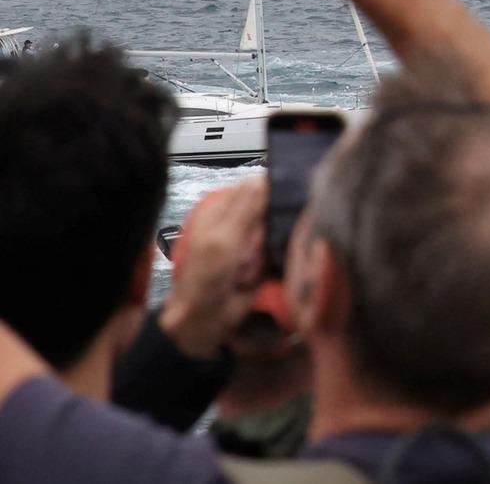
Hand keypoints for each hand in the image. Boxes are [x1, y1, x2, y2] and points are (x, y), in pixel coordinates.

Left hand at [161, 178, 267, 358]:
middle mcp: (236, 220)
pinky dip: (270, 262)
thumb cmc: (205, 278)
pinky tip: (256, 273)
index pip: (255, 186)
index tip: (276, 208)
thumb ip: (245, 209)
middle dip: (266, 229)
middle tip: (250, 248)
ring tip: (248, 267)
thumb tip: (264, 176)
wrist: (204, 321)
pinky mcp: (261, 259)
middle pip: (270, 209)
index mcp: (220, 209)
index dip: (270, 193)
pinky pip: (278, 251)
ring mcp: (249, 240)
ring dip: (266, 249)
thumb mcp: (223, 240)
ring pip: (276, 231)